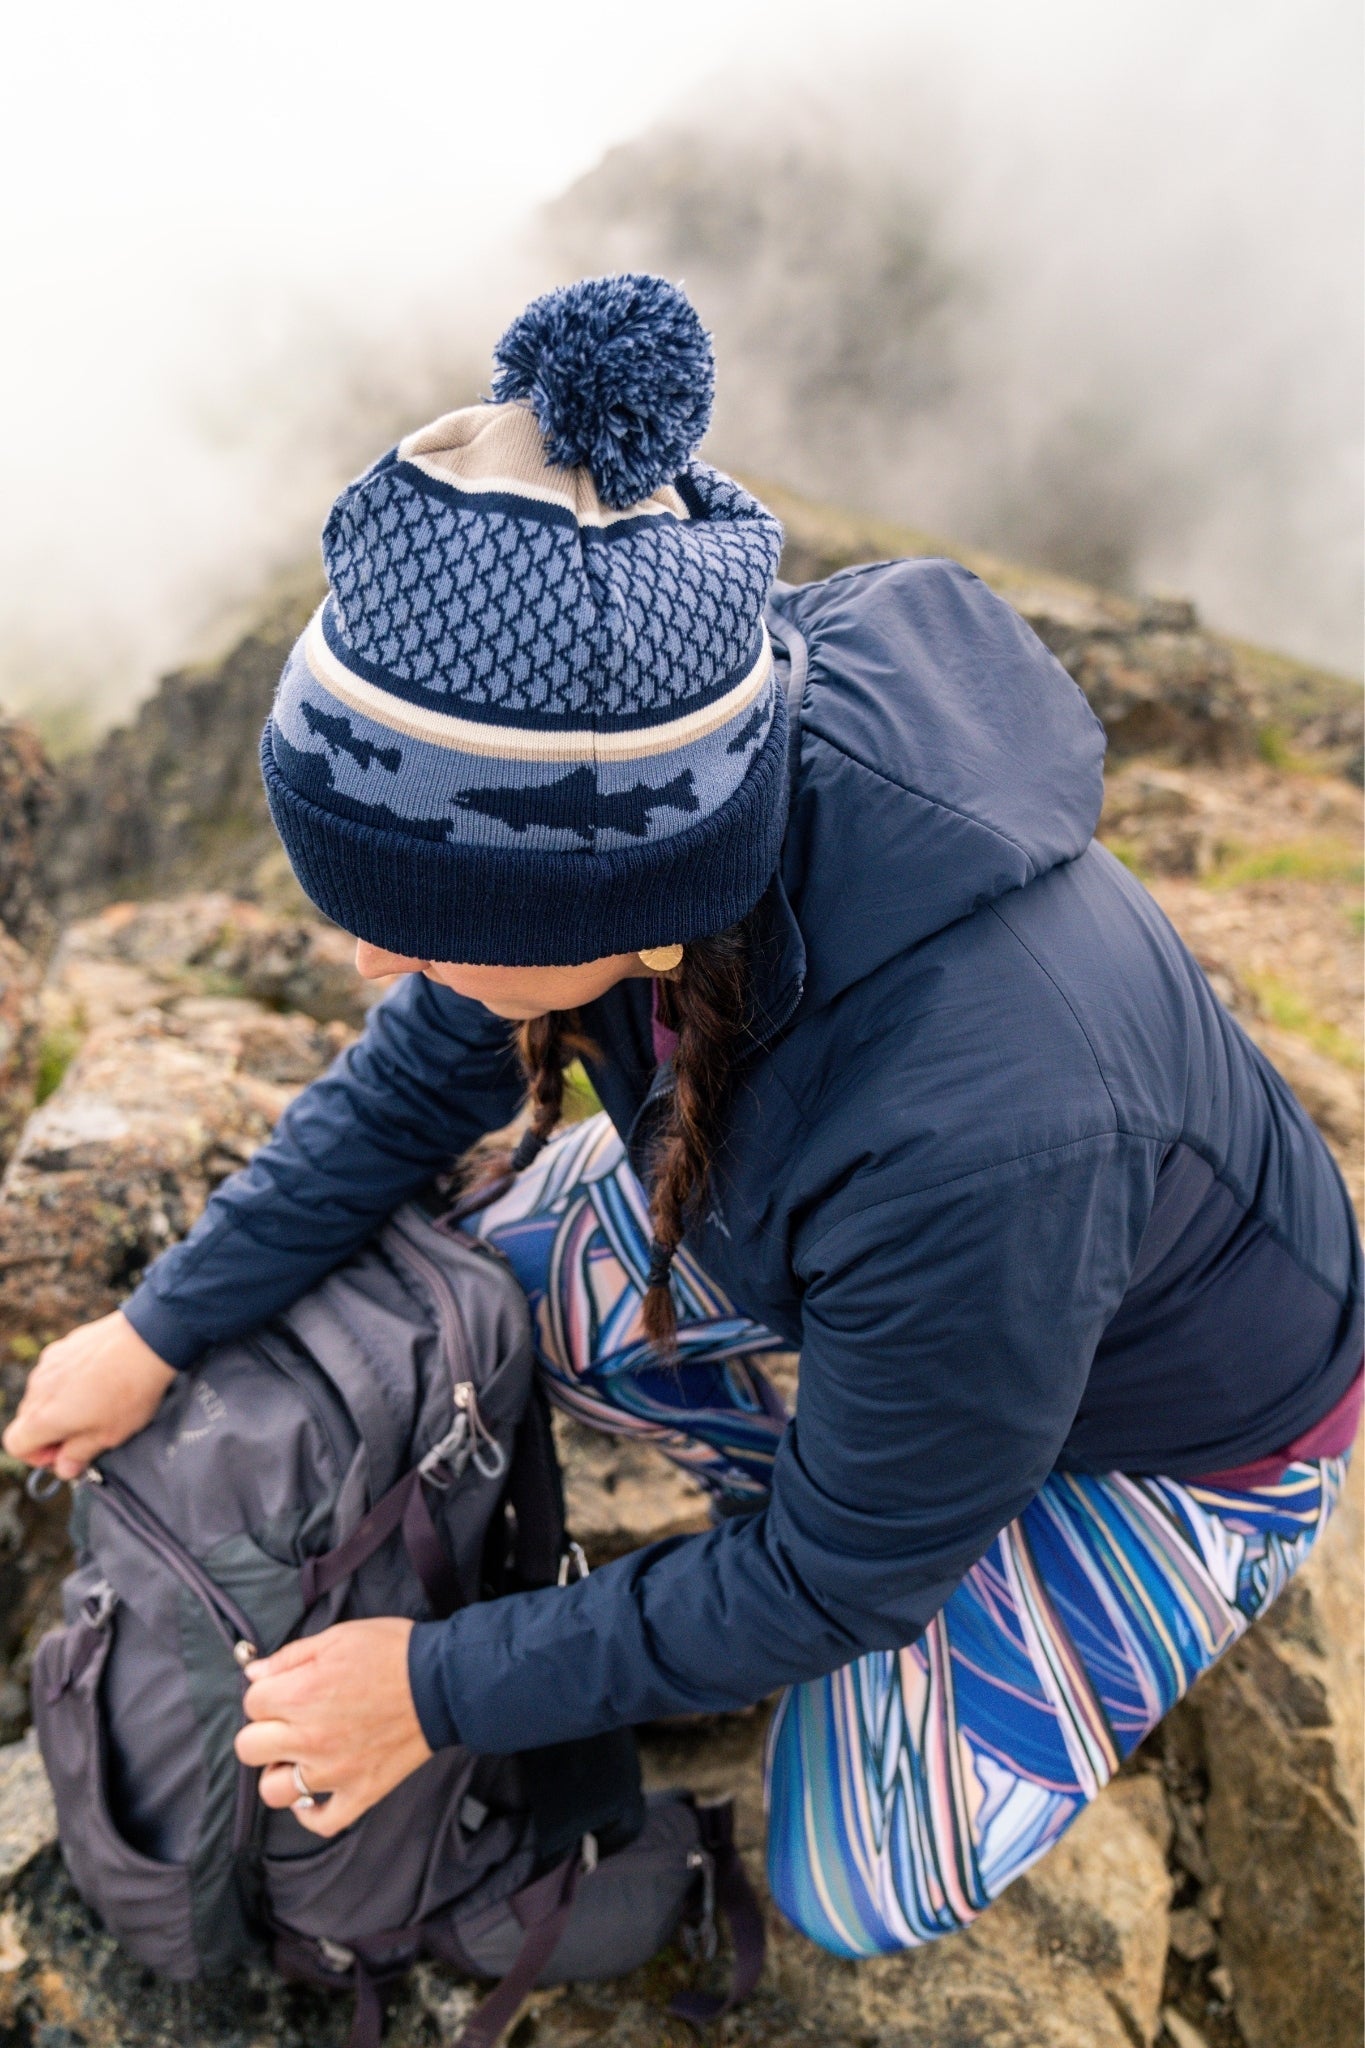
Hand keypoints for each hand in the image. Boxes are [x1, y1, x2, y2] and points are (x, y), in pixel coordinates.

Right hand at [2, 1311, 176, 1478]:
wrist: (148, 1339)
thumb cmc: (129, 1391)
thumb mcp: (108, 1434)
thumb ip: (79, 1454)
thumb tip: (64, 1468)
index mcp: (42, 1417)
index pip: (15, 1444)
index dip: (37, 1456)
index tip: (65, 1454)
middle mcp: (37, 1389)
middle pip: (28, 1420)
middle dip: (51, 1432)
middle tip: (85, 1433)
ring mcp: (48, 1364)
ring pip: (42, 1395)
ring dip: (60, 1407)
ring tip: (96, 1405)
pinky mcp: (63, 1346)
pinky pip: (56, 1373)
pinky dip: (68, 1383)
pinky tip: (99, 1381)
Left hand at [234, 1619, 431, 1836]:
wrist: (442, 1681)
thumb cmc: (392, 1652)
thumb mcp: (338, 1637)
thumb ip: (290, 1656)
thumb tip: (254, 1672)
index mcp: (300, 1695)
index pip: (251, 1702)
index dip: (267, 1691)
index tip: (285, 1687)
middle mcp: (308, 1738)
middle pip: (249, 1748)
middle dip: (262, 1730)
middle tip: (286, 1720)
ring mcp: (333, 1772)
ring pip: (273, 1791)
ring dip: (280, 1772)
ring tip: (299, 1755)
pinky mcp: (359, 1793)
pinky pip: (320, 1822)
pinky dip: (310, 1812)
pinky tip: (313, 1793)